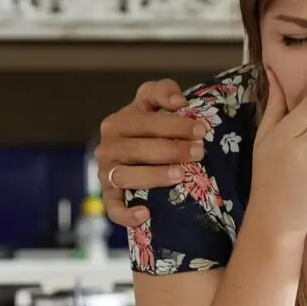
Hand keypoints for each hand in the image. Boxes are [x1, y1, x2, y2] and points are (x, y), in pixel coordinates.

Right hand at [96, 79, 207, 227]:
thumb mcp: (153, 102)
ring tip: (180, 175)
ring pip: (126, 176)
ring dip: (154, 176)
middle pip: (137, 150)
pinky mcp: (110, 197)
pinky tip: (146, 214)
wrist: (139, 152)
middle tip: (199, 152)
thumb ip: (163, 91)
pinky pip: (113, 209)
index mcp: (117, 123)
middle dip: (171, 150)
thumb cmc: (151, 126)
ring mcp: (106, 173)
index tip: (201, 130)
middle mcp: (107, 148)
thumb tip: (178, 102)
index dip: (174, 125)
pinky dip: (127, 213)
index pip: (144, 122)